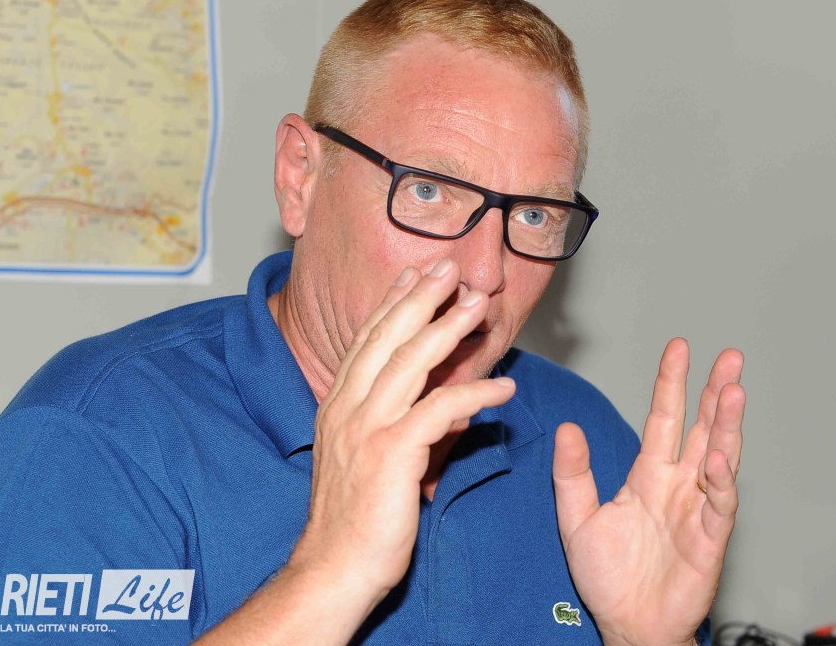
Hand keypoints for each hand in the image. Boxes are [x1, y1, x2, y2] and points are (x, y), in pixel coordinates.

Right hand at [288, 258, 515, 613]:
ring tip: (478, 305)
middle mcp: (346, 409)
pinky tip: (502, 391)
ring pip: (410, 361)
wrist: (333, 568)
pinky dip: (474, 395)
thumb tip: (448, 413)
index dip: (393, 304)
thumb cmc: (353, 520)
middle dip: (421, 297)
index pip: (367, 342)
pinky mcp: (390, 454)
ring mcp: (366, 429)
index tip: (415, 275)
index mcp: (338, 407)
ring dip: (448, 328)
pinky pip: (440, 411)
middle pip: (387, 338)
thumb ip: (405, 428)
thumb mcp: (370, 461)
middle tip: (449, 267)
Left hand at [553, 338, 743, 645]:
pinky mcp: (709, 539)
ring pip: (719, 457)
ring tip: (734, 389)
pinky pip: (718, 504)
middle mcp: (678, 486)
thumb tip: (567, 428)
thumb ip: (572, 474)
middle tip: (731, 356)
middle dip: (716, 392)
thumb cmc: (608, 578)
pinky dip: (721, 481)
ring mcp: (697, 509)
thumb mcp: (577, 519)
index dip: (672, 383)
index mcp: (648, 476)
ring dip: (728, 425)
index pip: (664, 418)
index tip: (680, 347)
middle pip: (702, 429)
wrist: (627, 625)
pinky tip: (718, 457)